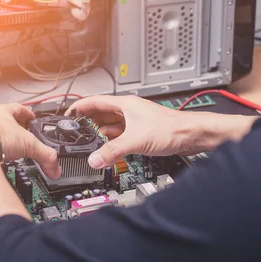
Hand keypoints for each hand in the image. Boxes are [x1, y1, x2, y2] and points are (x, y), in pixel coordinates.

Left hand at [0, 104, 59, 178]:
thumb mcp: (28, 144)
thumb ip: (45, 155)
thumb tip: (55, 166)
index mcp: (2, 111)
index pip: (18, 108)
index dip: (26, 113)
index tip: (31, 117)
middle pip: (1, 119)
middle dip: (10, 127)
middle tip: (17, 135)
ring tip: (2, 148)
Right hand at [66, 95, 191, 168]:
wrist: (191, 135)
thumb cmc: (171, 129)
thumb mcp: (136, 140)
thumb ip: (113, 150)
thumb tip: (95, 159)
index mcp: (125, 104)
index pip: (95, 101)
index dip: (80, 107)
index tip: (68, 114)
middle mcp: (130, 110)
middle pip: (102, 113)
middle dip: (89, 122)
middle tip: (76, 131)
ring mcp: (136, 121)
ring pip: (112, 125)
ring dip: (101, 133)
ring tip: (90, 141)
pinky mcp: (142, 132)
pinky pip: (122, 134)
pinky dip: (113, 140)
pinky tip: (110, 148)